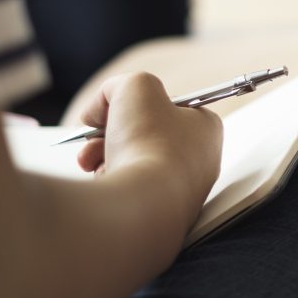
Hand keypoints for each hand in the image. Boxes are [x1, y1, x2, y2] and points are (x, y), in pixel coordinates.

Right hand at [77, 72, 222, 206]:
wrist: (145, 203)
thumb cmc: (149, 141)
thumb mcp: (134, 87)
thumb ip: (118, 86)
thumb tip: (97, 111)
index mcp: (206, 129)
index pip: (167, 106)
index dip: (136, 103)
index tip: (116, 107)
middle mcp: (199, 161)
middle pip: (143, 134)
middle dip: (109, 131)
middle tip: (94, 133)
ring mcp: (180, 190)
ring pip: (131, 161)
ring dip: (103, 154)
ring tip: (90, 160)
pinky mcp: (159, 212)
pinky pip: (128, 188)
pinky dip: (110, 181)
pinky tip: (104, 181)